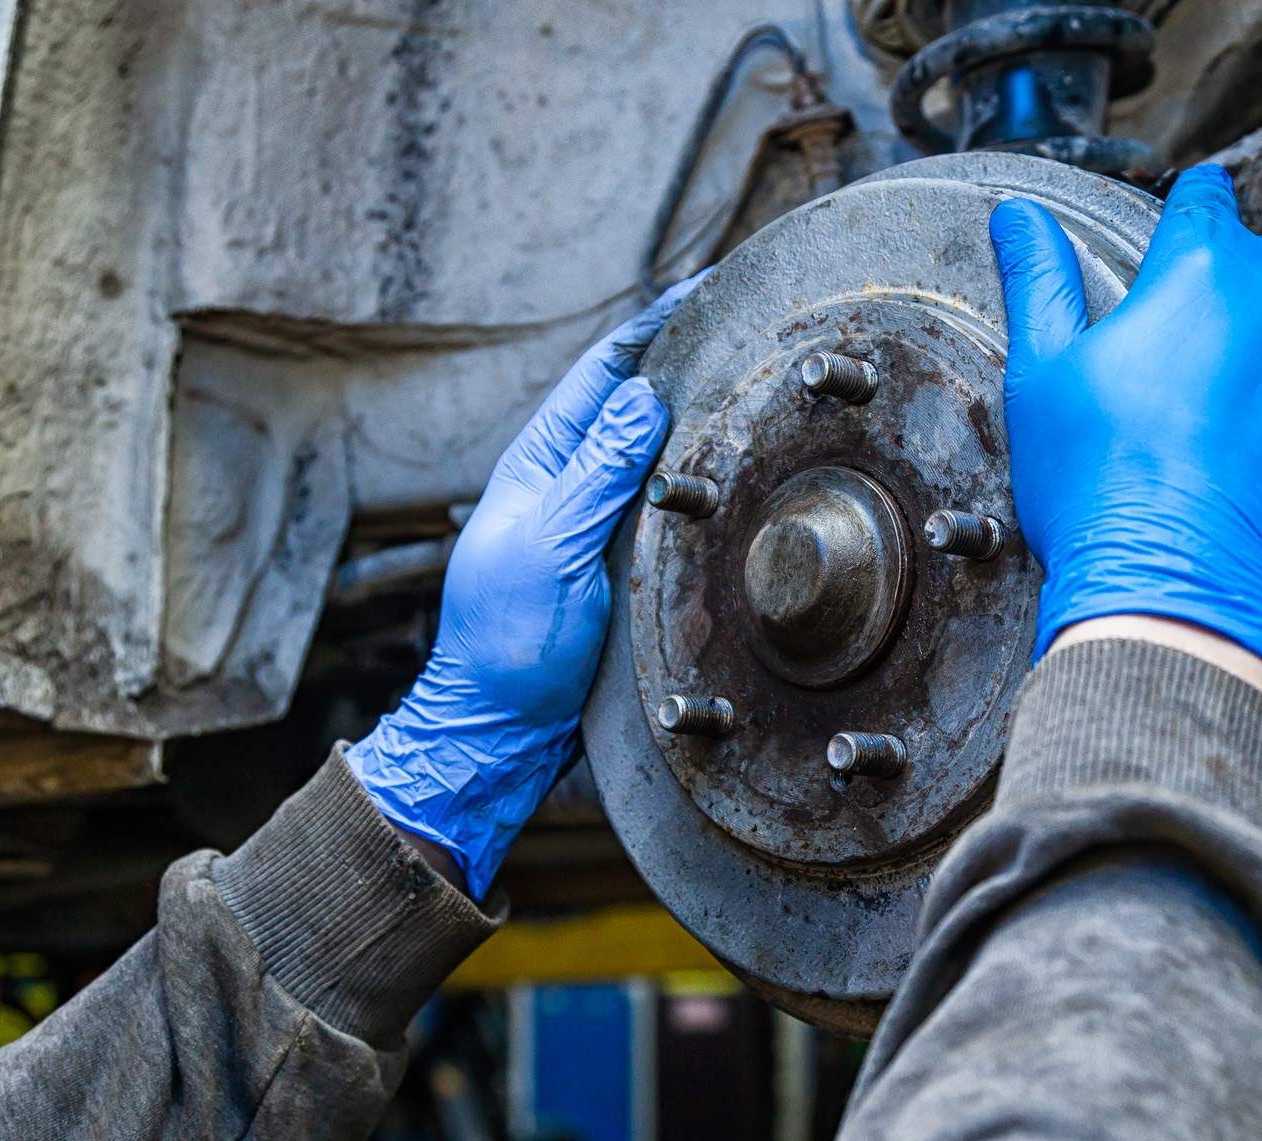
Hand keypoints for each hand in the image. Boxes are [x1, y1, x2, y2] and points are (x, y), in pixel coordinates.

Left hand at [346, 276, 701, 898]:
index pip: (602, 374)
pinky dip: (701, 482)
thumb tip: (641, 396)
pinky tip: (740, 476)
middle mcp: (569, 485)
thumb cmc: (510, 644)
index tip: (704, 288)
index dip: (652, 327)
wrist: (502, 730)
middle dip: (686, 360)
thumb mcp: (552, 548)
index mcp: (540, 465)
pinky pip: (666, 508)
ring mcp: (595, 525)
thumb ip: (596, 474)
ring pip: (657, 456)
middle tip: (750, 323)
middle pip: (634, 405)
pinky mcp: (619, 568)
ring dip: (701, 419)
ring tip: (760, 383)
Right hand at [988, 165, 1261, 720]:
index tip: (1186, 232)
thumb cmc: (1101, 492)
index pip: (1206, 200)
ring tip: (1253, 394)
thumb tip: (1020, 218)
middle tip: (1205, 343)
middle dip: (1246, 283)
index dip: (1190, 213)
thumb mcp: (1043, 379)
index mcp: (1202, 272)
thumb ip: (1040, 283)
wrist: (1178, 595)